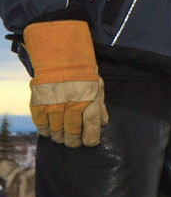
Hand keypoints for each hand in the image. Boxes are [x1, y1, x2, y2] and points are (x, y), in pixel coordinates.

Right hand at [22, 20, 107, 147]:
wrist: (60, 53)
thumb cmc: (83, 72)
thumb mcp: (98, 86)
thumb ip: (100, 106)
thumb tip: (104, 123)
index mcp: (90, 99)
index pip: (91, 125)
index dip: (90, 138)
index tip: (89, 143)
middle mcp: (72, 102)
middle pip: (72, 130)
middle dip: (73, 140)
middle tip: (73, 143)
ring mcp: (55, 101)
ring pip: (56, 128)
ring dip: (58, 136)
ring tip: (60, 138)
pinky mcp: (40, 99)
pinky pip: (40, 120)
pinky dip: (43, 128)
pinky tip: (47, 131)